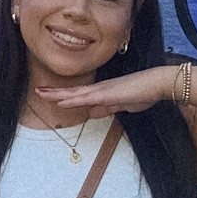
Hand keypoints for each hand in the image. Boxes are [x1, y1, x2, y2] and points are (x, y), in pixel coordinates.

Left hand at [35, 66, 175, 117]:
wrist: (158, 84)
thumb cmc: (144, 92)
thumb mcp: (123, 105)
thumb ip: (107, 108)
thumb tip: (92, 113)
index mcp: (102, 92)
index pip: (78, 94)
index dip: (63, 94)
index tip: (49, 95)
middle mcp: (99, 89)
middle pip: (72, 92)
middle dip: (54, 92)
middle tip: (37, 91)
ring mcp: (103, 90)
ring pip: (76, 93)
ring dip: (58, 94)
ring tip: (42, 94)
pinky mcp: (108, 93)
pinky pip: (87, 98)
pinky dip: (73, 99)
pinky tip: (62, 101)